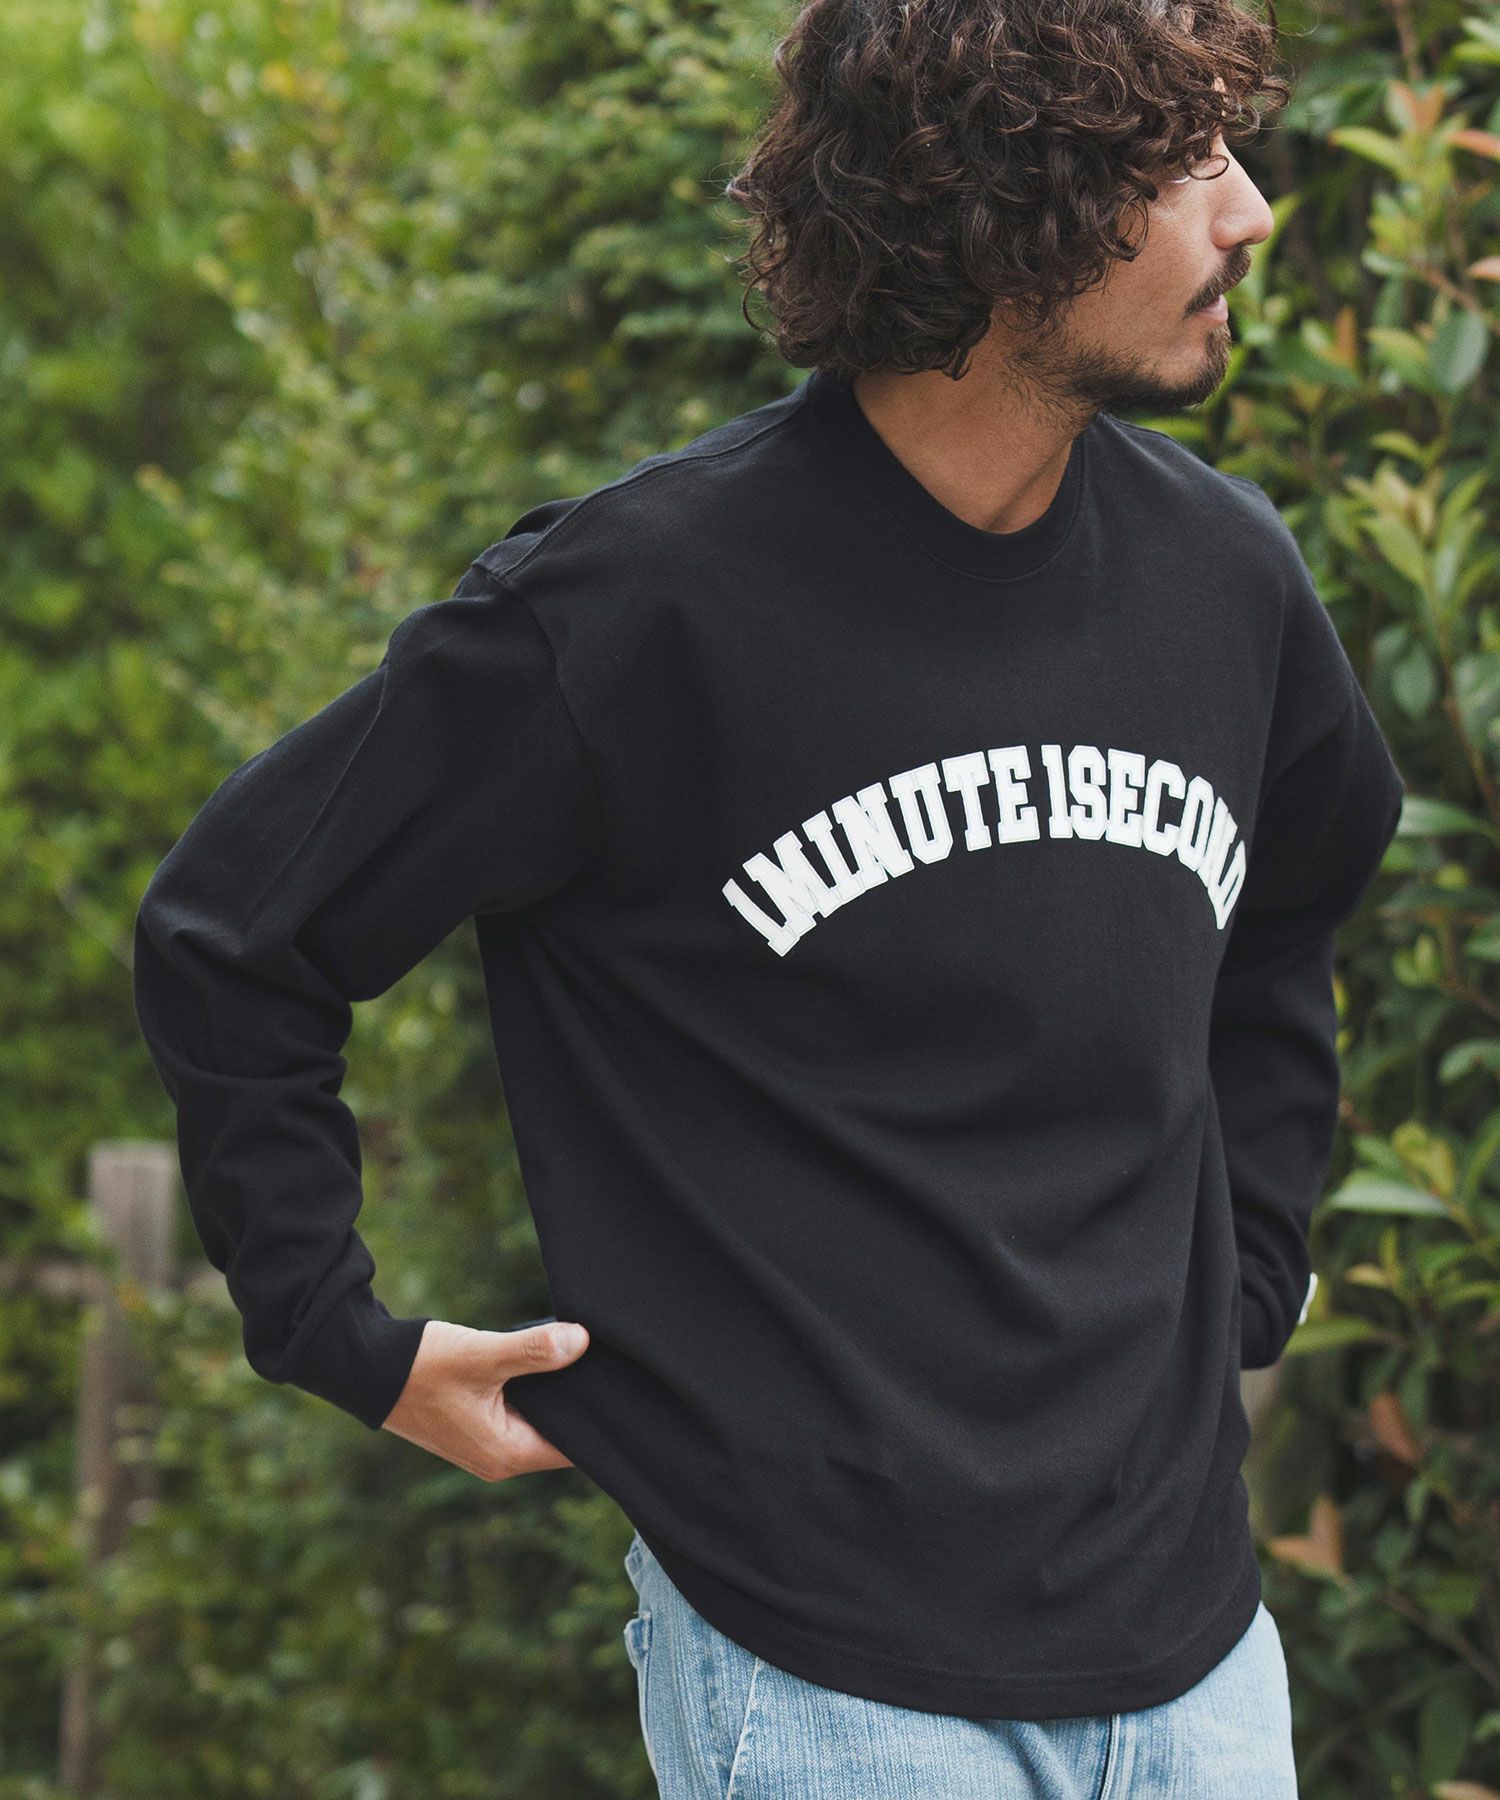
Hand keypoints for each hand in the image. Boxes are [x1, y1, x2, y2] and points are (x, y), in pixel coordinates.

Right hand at [380, 1317, 589, 1478]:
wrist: (368, 1367)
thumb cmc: (422, 1367)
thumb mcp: (483, 1354)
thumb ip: (534, 1350)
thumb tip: (582, 1341)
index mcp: (505, 1455)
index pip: (572, 1448)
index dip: (595, 1417)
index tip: (614, 1385)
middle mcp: (497, 1460)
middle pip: (557, 1435)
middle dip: (575, 1403)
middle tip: (600, 1363)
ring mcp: (484, 1445)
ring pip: (538, 1422)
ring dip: (551, 1394)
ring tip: (575, 1358)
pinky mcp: (473, 1427)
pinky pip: (518, 1414)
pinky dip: (530, 1392)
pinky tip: (541, 1362)